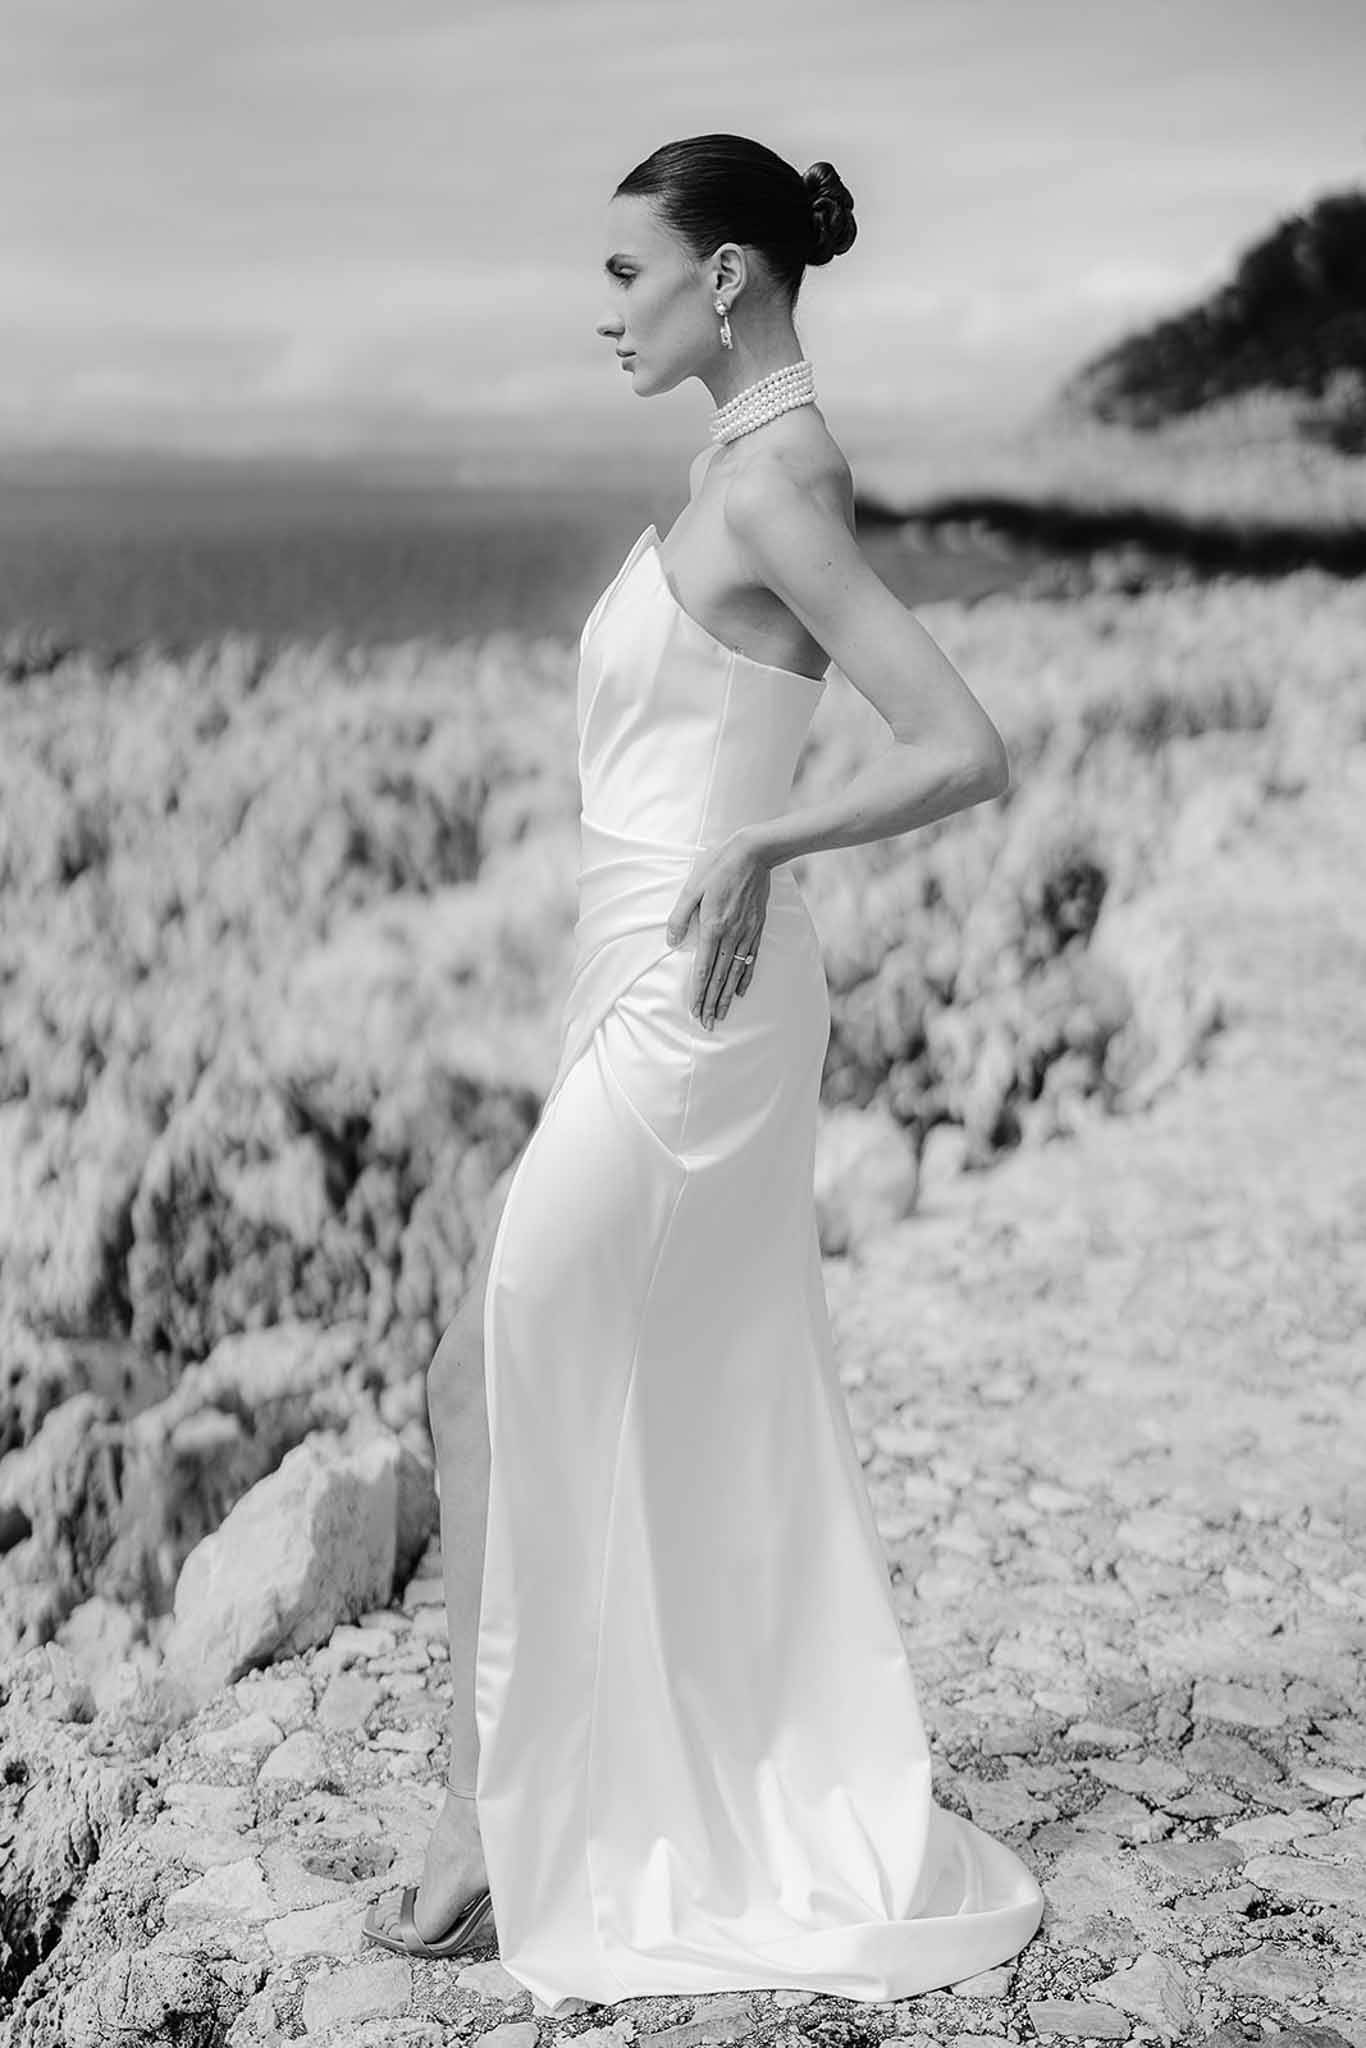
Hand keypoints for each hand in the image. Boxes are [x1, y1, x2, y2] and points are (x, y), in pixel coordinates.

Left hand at [664, 831, 770, 1030]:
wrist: (753, 854)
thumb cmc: (718, 867)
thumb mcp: (692, 888)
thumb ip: (680, 917)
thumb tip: (671, 942)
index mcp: (713, 927)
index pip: (704, 969)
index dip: (699, 993)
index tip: (695, 1011)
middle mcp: (731, 936)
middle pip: (720, 978)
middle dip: (712, 1003)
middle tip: (708, 1024)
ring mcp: (746, 934)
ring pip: (735, 973)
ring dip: (727, 997)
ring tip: (722, 1015)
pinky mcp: (756, 929)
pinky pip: (751, 960)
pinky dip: (745, 978)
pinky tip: (740, 991)